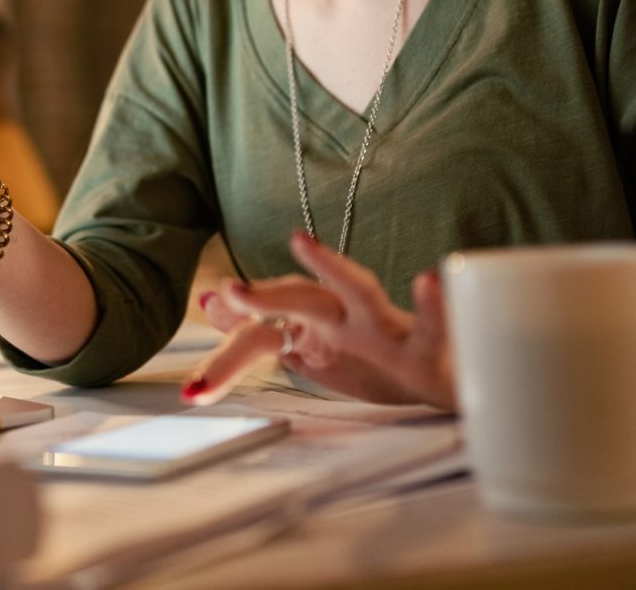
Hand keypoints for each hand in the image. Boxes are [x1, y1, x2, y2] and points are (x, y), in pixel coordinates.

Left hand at [183, 232, 454, 409]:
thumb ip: (260, 328)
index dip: (228, 357)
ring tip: (303, 242)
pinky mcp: (425, 345)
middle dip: (265, 298)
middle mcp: (343, 321)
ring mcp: (383, 328)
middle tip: (232, 291)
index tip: (196, 392)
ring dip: (333, 268)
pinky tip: (429, 282)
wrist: (439, 379)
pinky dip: (433, 304)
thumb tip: (209, 302)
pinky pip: (430, 324)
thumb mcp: (310, 345)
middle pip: (298, 301)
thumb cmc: (371, 359)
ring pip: (358, 291)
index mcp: (312, 329)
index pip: (260, 334)